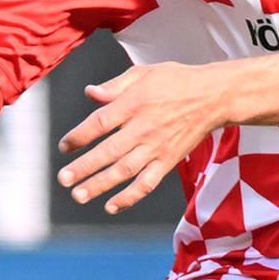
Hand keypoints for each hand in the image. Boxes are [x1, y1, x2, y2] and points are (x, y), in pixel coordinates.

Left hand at [57, 62, 226, 213]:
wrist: (214, 96)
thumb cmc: (178, 81)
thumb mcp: (145, 73)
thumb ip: (115, 85)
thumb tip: (90, 93)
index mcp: (133, 104)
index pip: (99, 123)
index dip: (79, 136)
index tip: (65, 146)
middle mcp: (143, 128)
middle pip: (108, 151)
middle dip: (83, 167)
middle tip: (63, 179)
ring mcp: (157, 147)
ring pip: (124, 171)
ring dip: (100, 185)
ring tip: (79, 195)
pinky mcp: (169, 160)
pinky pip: (148, 182)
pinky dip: (130, 197)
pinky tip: (112, 206)